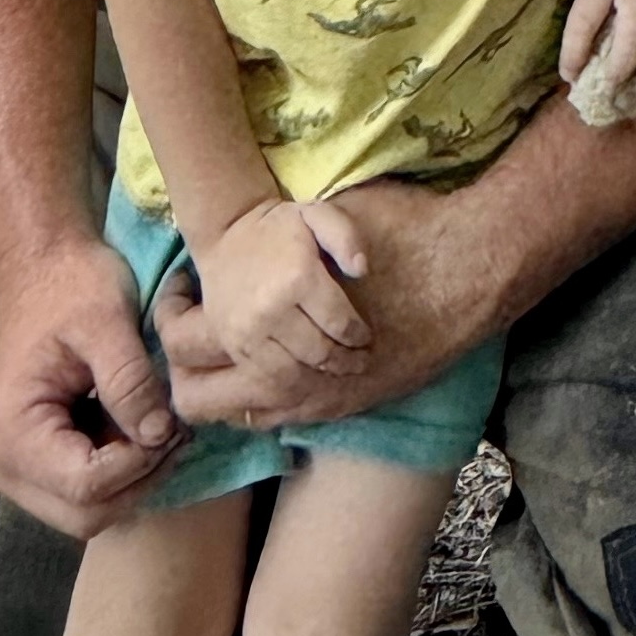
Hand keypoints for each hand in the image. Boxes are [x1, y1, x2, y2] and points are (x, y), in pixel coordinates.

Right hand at [0, 230, 180, 539]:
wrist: (42, 266)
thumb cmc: (70, 284)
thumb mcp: (106, 320)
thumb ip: (130, 381)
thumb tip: (160, 436)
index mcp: (13, 434)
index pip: (86, 488)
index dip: (139, 464)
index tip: (174, 424)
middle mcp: (5, 468)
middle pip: (86, 515)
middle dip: (139, 479)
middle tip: (175, 430)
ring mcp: (18, 472)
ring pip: (89, 511)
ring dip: (132, 477)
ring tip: (160, 423)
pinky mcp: (37, 466)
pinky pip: (85, 493)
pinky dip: (120, 470)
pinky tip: (139, 425)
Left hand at [157, 173, 475, 427]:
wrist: (468, 272)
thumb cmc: (398, 232)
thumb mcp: (322, 217)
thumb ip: (277, 238)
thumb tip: (244, 228)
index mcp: (263, 325)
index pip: (180, 346)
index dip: (167, 317)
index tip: (179, 291)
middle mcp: (278, 381)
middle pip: (192, 401)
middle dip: (183, 369)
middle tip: (195, 327)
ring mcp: (312, 402)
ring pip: (236, 417)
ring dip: (225, 386)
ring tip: (235, 344)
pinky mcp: (344, 408)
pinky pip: (282, 419)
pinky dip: (268, 396)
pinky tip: (278, 356)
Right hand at [187, 196, 372, 380]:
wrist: (226, 235)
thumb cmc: (280, 228)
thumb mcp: (317, 215)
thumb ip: (346, 237)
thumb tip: (362, 270)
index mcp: (299, 276)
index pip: (339, 323)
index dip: (359, 337)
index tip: (367, 340)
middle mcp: (272, 309)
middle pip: (320, 352)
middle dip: (345, 361)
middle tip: (359, 362)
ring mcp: (249, 331)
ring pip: (294, 372)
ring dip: (320, 377)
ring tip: (335, 372)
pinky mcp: (234, 344)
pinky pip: (267, 377)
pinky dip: (291, 384)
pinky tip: (306, 377)